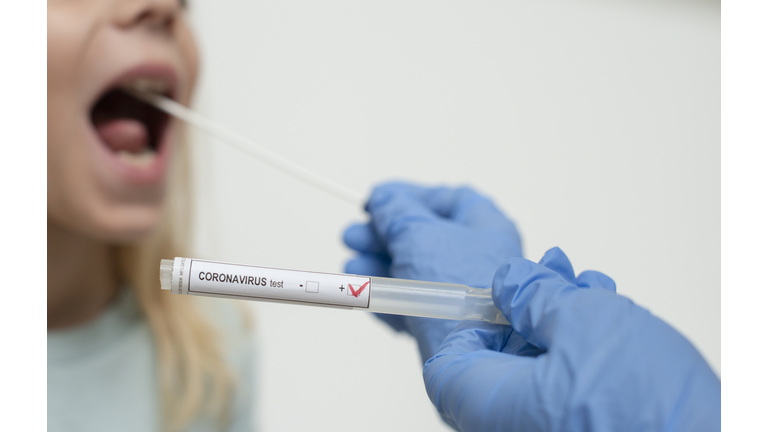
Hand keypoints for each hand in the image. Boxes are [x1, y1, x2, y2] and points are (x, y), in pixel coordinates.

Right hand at [343, 182, 522, 363]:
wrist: (466, 350)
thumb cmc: (455, 282)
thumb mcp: (417, 232)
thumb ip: (394, 210)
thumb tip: (383, 197)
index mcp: (485, 227)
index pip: (446, 199)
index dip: (410, 197)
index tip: (378, 201)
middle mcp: (478, 256)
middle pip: (423, 235)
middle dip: (383, 235)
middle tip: (352, 236)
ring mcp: (464, 290)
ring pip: (415, 270)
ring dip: (378, 265)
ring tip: (351, 266)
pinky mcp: (448, 321)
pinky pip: (415, 300)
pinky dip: (390, 294)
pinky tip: (366, 293)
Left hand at [423, 247, 720, 431]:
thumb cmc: (646, 406)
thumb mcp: (583, 322)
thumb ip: (533, 296)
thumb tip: (507, 282)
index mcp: (492, 407)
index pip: (446, 367)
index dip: (468, 322)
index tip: (497, 294)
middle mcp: (510, 429)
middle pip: (495, 362)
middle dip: (525, 308)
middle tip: (552, 275)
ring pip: (536, 370)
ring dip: (558, 320)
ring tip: (589, 287)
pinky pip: (563, 390)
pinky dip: (578, 350)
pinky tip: (607, 317)